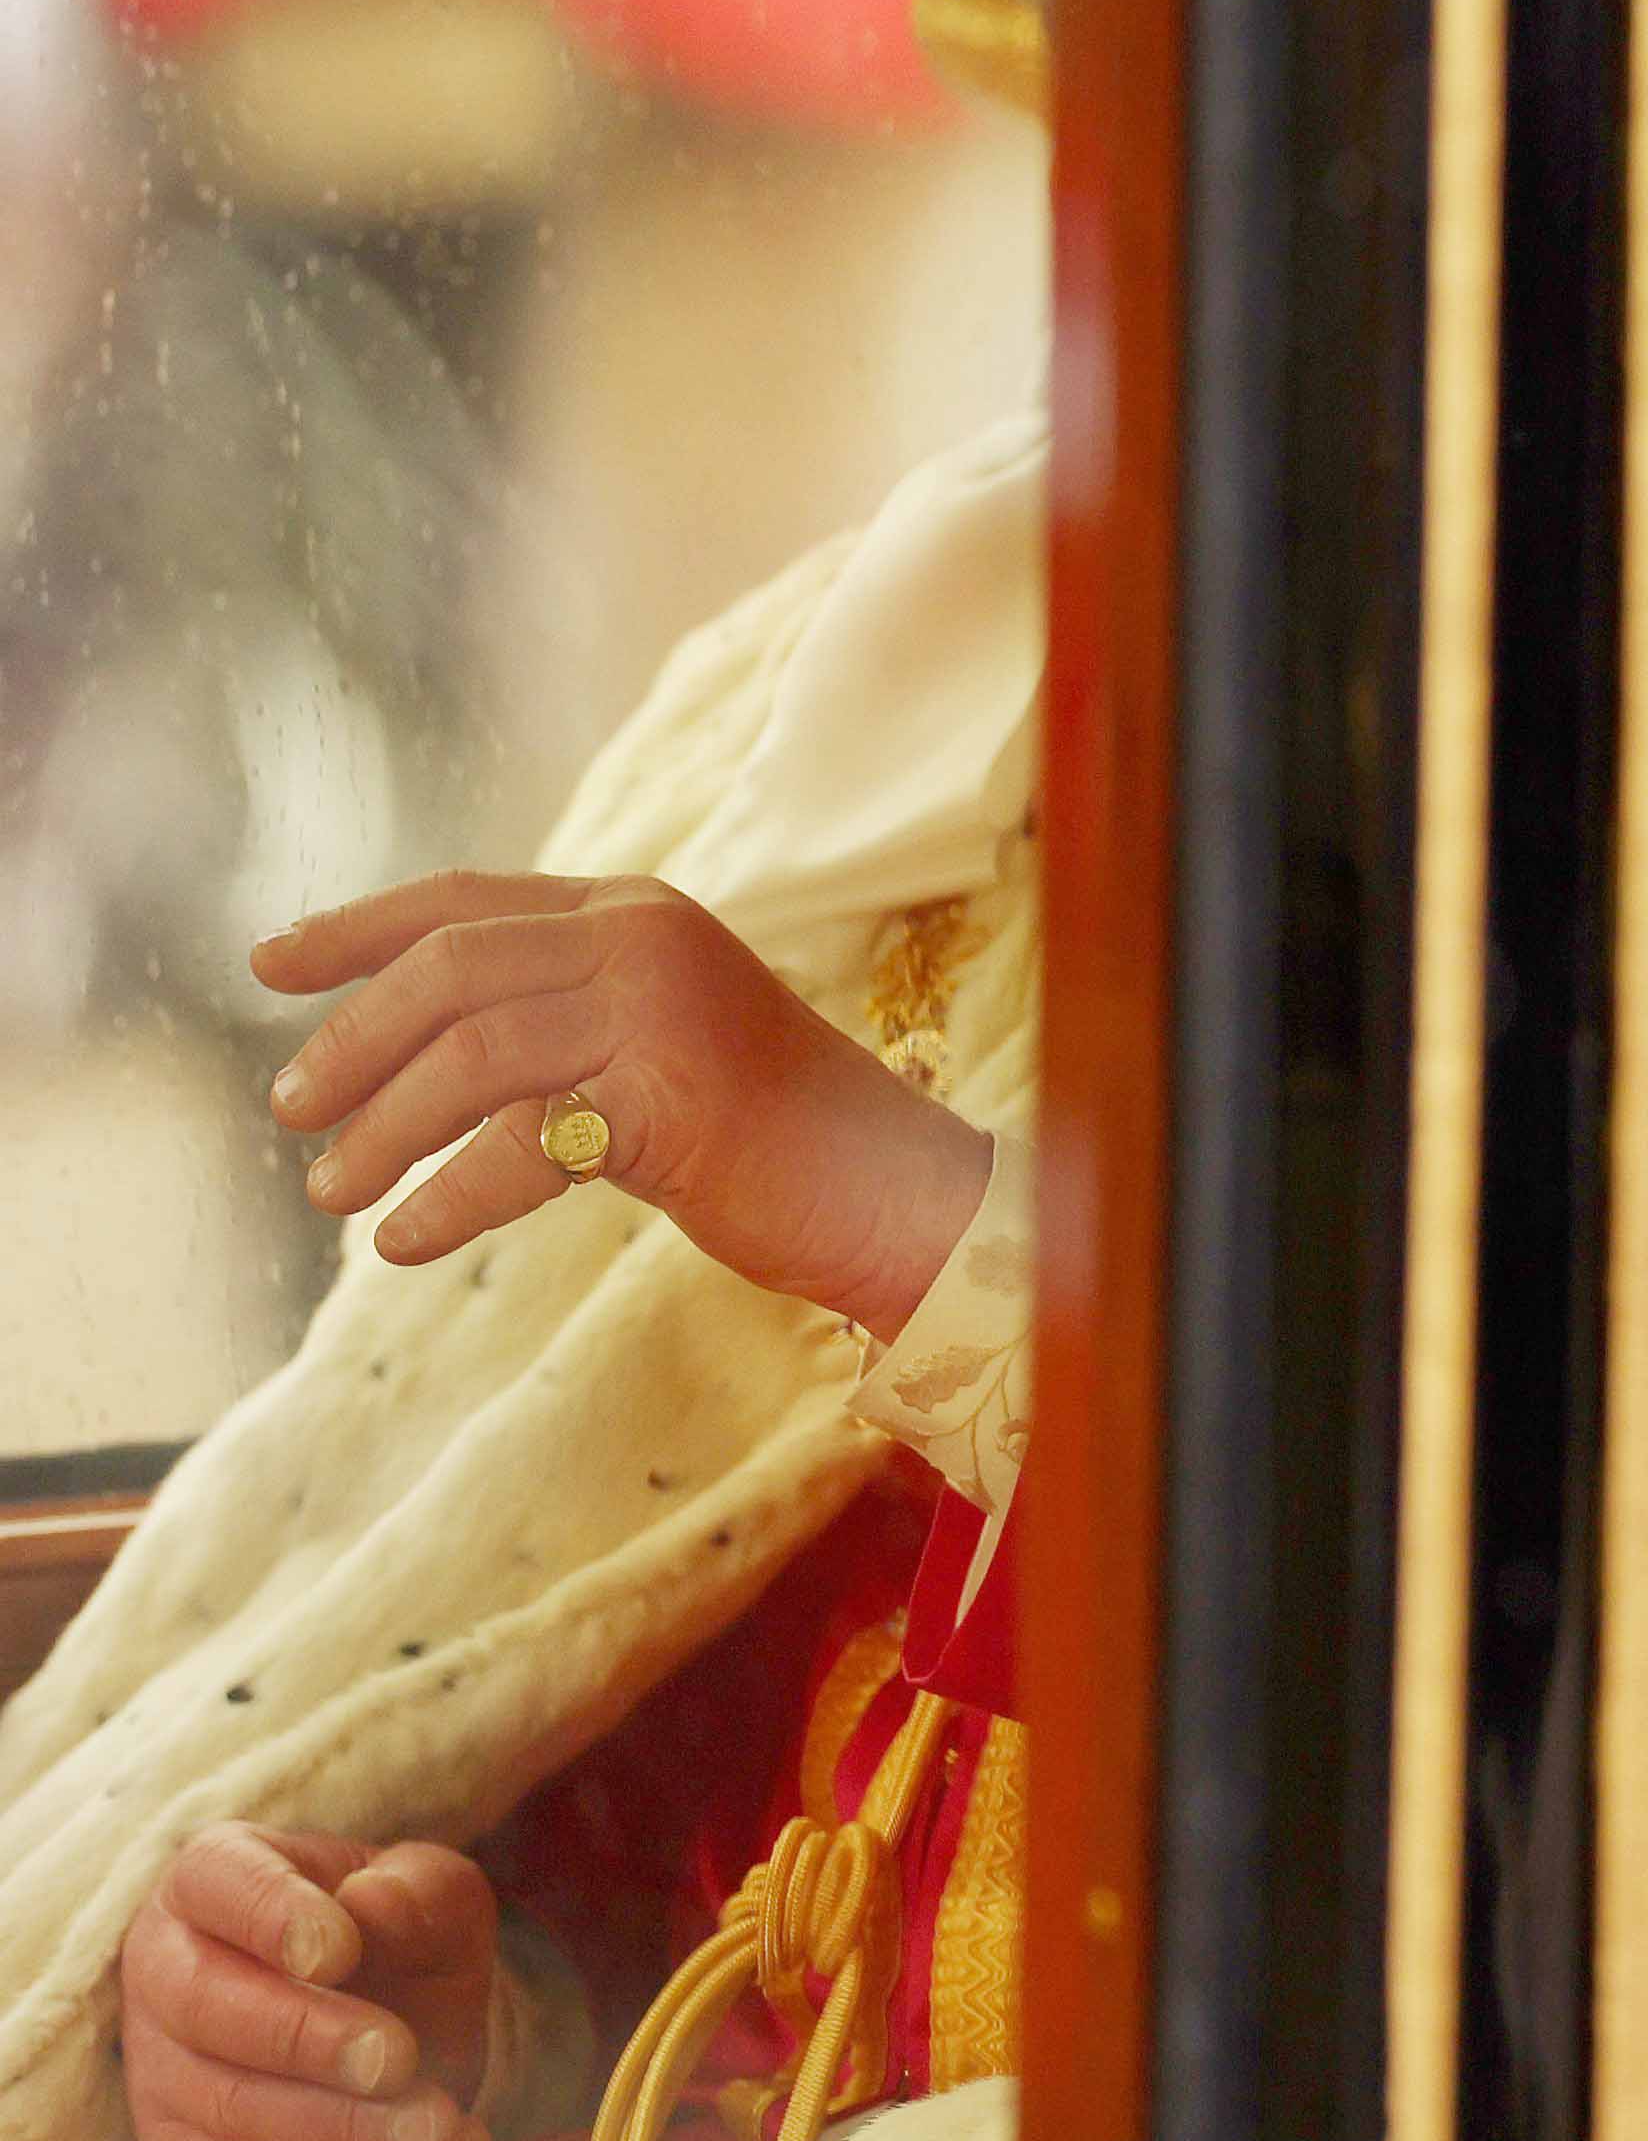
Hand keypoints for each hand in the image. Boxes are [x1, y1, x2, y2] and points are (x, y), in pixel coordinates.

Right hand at [114, 1826, 506, 2140]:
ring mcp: (158, 2068)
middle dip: (305, 2037)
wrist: (400, 2024)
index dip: (273, 1917)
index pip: (221, 1882)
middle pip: (205, 2005)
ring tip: (436, 2127)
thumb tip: (372, 1902)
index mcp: (215, 1877)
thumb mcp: (435, 1897)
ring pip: (223, 2106)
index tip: (340, 1951)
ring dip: (338, 2126)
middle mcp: (164, 1967)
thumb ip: (418, 1892)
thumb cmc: (405, 1939)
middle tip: (397, 2057)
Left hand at [258, 874, 990, 1338]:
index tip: (266, 963)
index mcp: (635, 909)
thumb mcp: (648, 1039)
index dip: (355, 928)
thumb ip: (554, 1015)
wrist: (887, 1185)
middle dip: (349, 1042)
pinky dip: (447, 1198)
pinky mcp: (674, 1096)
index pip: (462, 898)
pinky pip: (520, 1146)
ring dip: (380, 1130)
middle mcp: (646, 937)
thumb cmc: (763, 1127)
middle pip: (447, 968)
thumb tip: (399, 1045)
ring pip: (470, 1055)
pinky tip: (406, 1242)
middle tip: (292, 1111)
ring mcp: (663, 1010)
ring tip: (331, 1192)